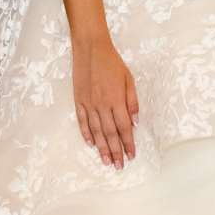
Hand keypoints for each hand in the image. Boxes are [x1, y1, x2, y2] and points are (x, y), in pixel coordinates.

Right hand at [72, 35, 139, 166]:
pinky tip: (91, 144)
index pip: (124, 128)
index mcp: (116, 100)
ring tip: (106, 161)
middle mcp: (102, 105)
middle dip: (115, 152)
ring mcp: (89, 104)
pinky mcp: (79, 101)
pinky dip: (86, 134)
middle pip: (110, 134)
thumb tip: (135, 122)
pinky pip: (82, 121)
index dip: (128, 143)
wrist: (90, 48)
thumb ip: (132, 101)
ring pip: (96, 132)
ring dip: (102, 148)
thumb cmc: (112, 62)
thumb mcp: (129, 79)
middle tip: (118, 166)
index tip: (131, 155)